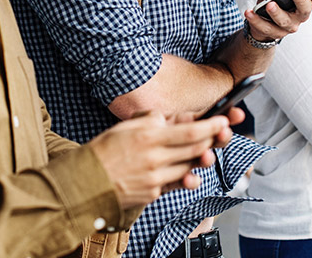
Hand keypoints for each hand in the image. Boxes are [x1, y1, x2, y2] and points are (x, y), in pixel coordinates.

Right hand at [86, 112, 232, 208]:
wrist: (86, 181)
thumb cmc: (105, 150)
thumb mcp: (126, 126)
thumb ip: (149, 120)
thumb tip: (167, 118)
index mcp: (148, 137)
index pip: (189, 132)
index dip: (210, 126)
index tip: (224, 120)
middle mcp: (155, 158)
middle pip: (194, 149)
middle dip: (212, 140)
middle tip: (224, 132)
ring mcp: (155, 178)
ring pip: (188, 167)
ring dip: (200, 158)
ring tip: (208, 151)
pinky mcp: (153, 193)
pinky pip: (175, 183)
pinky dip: (185, 176)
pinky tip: (190, 172)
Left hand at [244, 0, 311, 42]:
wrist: (260, 11)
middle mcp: (301, 13)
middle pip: (306, 9)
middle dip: (301, 0)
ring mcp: (289, 25)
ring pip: (285, 21)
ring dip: (277, 12)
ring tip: (269, 4)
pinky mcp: (274, 33)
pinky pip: (265, 28)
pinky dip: (256, 20)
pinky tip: (249, 12)